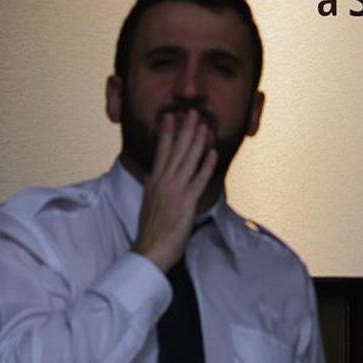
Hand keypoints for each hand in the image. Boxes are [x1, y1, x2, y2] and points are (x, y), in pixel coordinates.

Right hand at [133, 109, 216, 271]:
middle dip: (185, 129)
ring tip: (204, 125)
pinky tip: (213, 152)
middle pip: (175, 150)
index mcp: (153, 181)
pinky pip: (198, 180)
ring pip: (188, 160)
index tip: (170, 116)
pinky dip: (206, 165)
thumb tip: (155, 176)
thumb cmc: (151, 231)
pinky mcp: (186, 202)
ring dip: (197, 141)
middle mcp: (163, 182)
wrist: (150, 250)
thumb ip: (154, 187)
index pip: (161, 151)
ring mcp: (175, 191)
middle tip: (192, 112)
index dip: (167, 132)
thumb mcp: (149, 202)